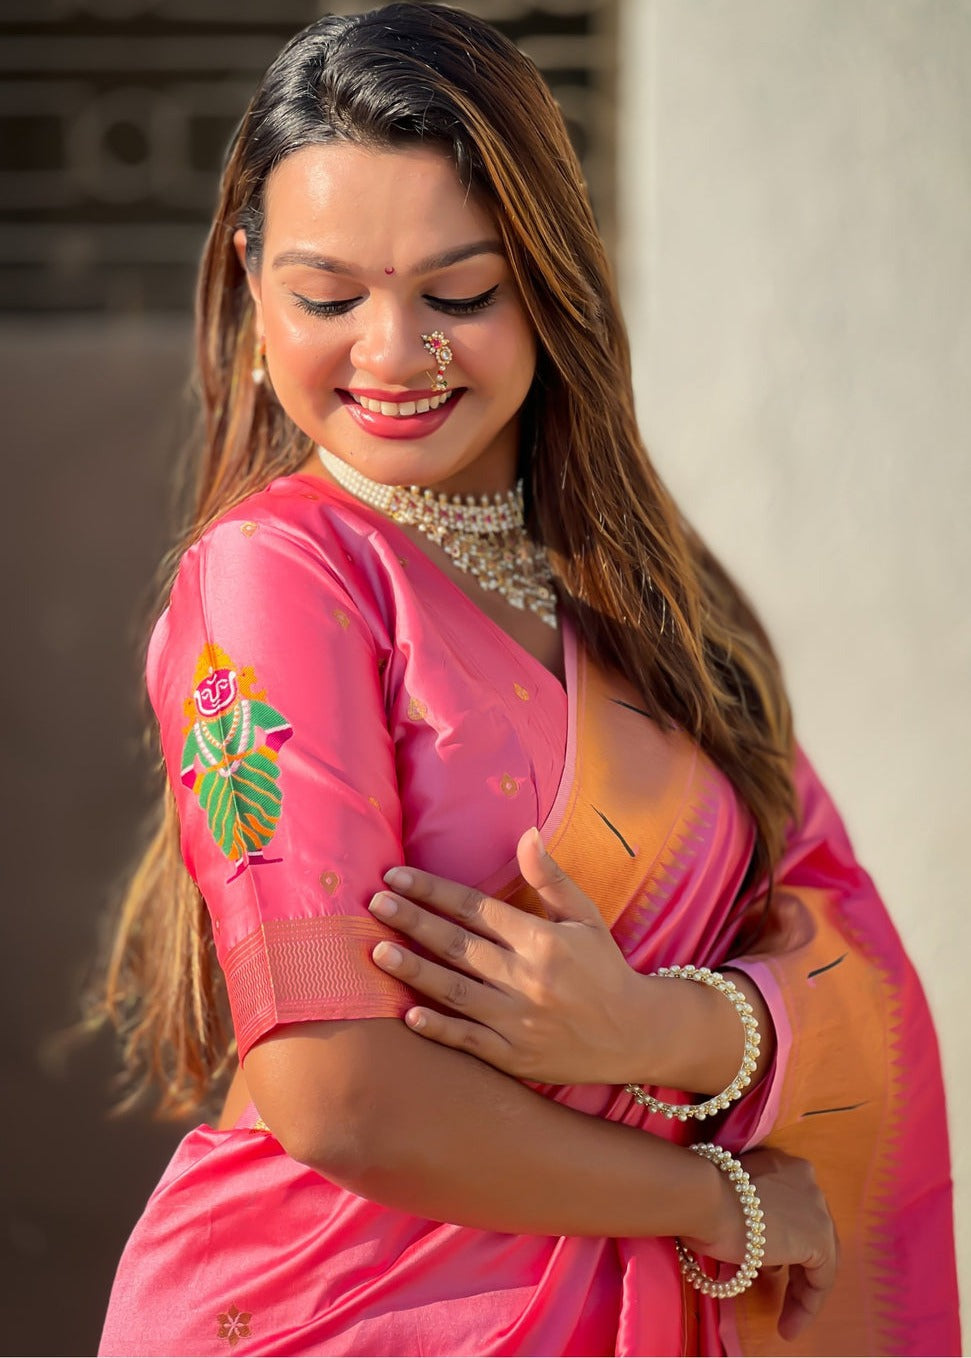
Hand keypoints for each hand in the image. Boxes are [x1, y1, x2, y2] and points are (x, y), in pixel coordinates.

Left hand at [367, 827, 647, 1083]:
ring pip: (456, 992)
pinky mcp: (515, 1057)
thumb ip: (551, 877)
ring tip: (377, 951)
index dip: (433, 891)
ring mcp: (519, 1020)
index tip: (396, 876)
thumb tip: (527, 833)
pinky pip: (469, 1041)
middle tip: (374, 904)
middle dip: (413, 922)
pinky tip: (407, 1015)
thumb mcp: (585, 917)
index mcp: (542, 940)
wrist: (636, 1034)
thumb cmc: (604, 968)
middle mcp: (528, 978)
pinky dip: (439, 1029)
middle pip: (458, 945)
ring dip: (415, 971)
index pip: (476, 908)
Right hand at [685, 1147, 837, 1340]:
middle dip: (796, 1268)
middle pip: (810, 1232)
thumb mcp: (733, 1202)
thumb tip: (763, 1249)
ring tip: (785, 1320)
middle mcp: (806, 1180)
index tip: (768, 1269)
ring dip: (801, 1291)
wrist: (707, 1199)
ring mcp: (816, 1208)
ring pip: (818, 1257)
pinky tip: (788, 1326)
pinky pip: (821, 1280)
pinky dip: (807, 1305)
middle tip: (779, 1294)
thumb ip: (753, 1216)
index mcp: (783, 1165)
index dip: (784, 1243)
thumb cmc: (703, 1198)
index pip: (794, 1210)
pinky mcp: (819, 1239)